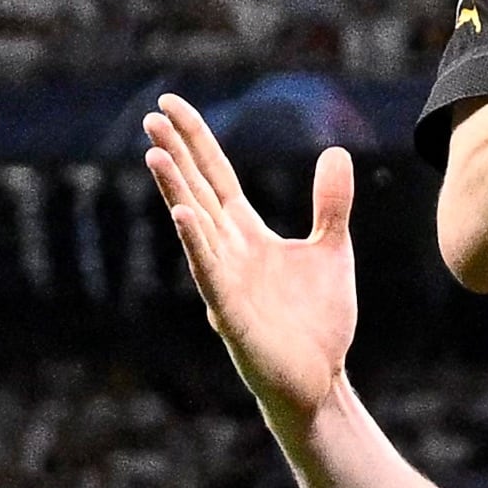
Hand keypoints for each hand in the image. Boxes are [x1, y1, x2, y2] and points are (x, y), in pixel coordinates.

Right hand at [144, 95, 356, 421]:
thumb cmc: (318, 324)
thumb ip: (330, 204)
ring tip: (155, 155)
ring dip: (176, 191)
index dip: (196, 141)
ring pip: (195, 229)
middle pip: (198, 192)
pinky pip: (209, 274)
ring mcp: (225, 283)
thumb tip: (335, 151)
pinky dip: (196, 244)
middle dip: (176, 155)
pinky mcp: (231, 315)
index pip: (216, 177)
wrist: (320, 382)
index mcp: (248, 236)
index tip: (170, 105)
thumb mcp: (331, 250)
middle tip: (152, 116)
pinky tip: (183, 215)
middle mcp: (229, 253)